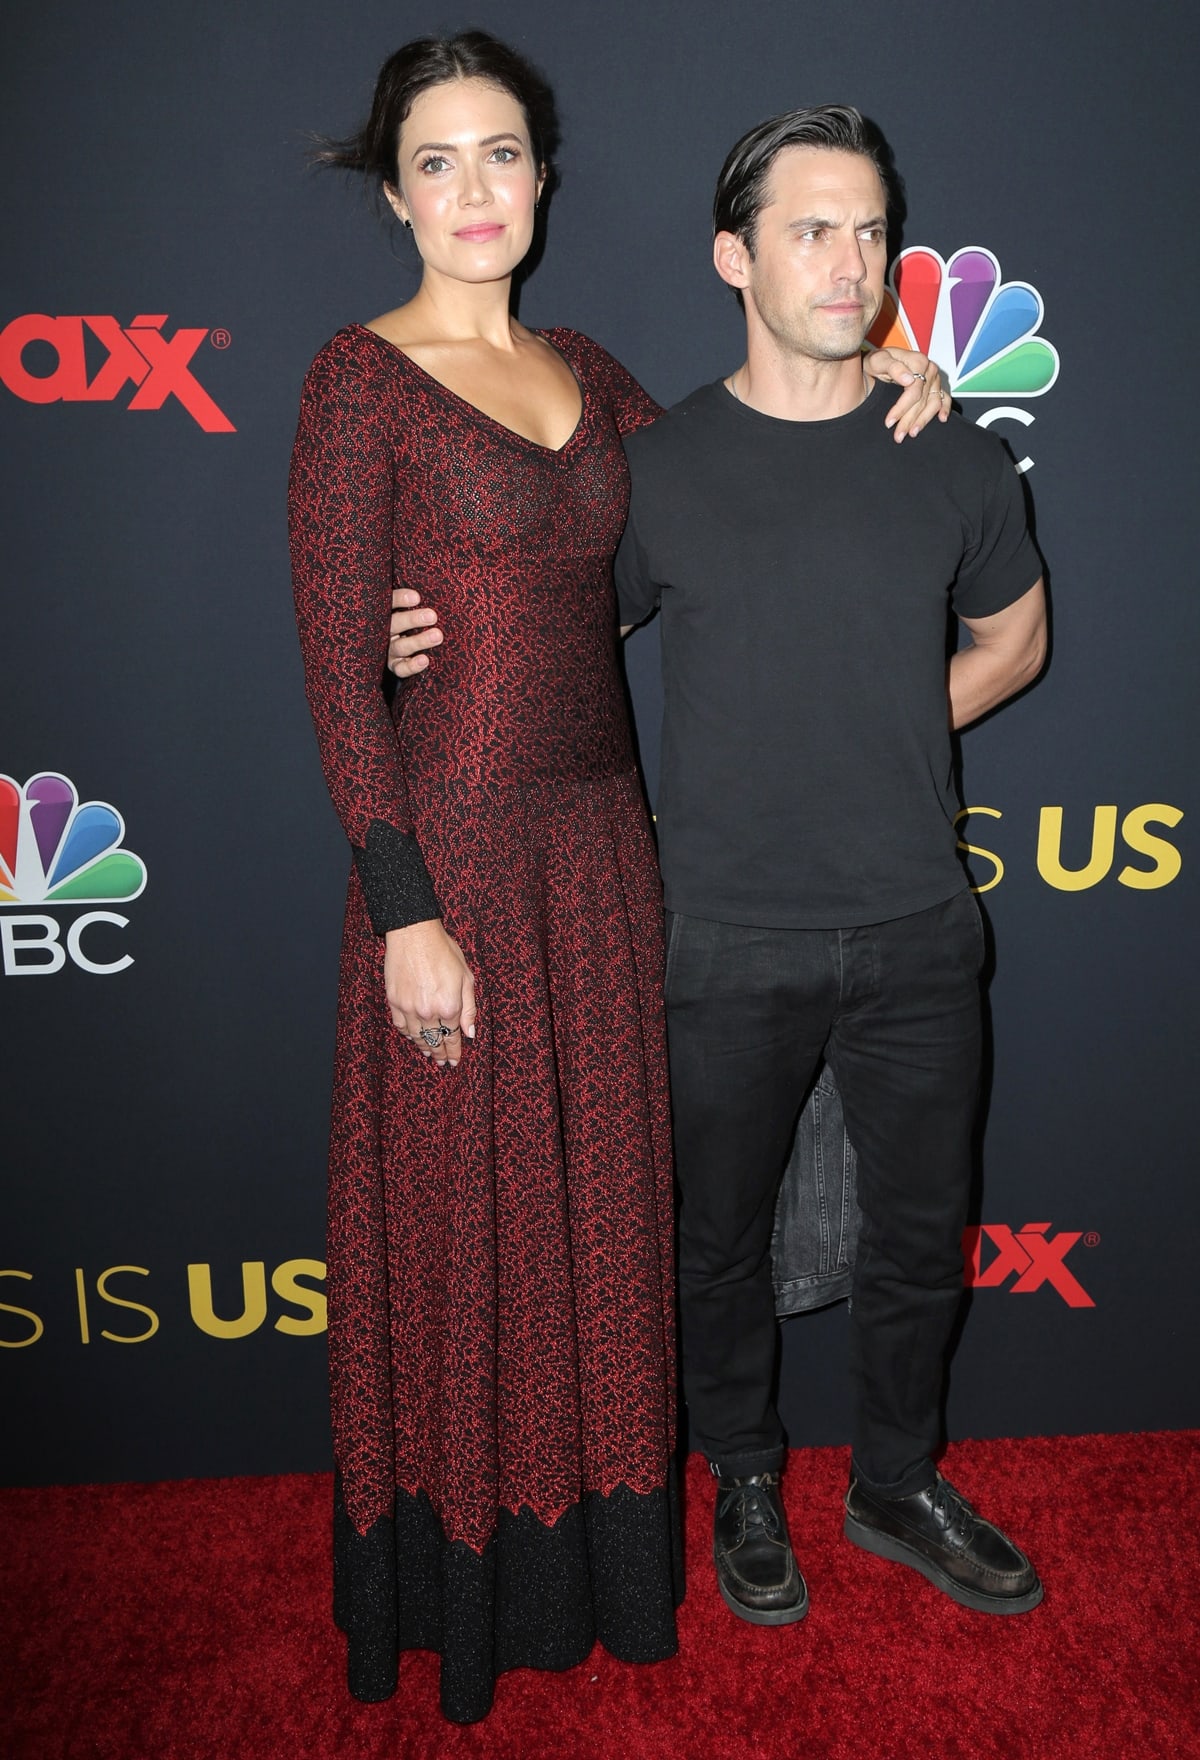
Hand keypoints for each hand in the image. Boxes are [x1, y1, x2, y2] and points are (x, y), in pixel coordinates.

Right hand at [384, 920, 476, 1066]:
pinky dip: (407, 1034)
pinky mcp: (393, 1001)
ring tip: (429, 1054)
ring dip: (423, 1047)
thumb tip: (470, 1033)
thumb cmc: (444, 951)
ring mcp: (408, 1008)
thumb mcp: (466, 977)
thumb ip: (469, 1008)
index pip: (452, 1038)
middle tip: (442, 1062)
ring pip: (416, 1037)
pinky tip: (412, 1037)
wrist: (414, 935)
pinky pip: (400, 1025)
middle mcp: (428, 1011)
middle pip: (434, 1041)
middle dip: (440, 1054)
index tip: (455, 1061)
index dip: (454, 1052)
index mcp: (449, 1006)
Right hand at [388, 587, 441, 677]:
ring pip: (400, 646)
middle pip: (394, 624)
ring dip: (418, 641)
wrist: (413, 648)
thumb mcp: (418, 607)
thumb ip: (424, 600)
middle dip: (412, 620)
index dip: (400, 599)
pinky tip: (424, 660)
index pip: (390, 601)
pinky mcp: (395, 666)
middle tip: (432, 616)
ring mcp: (389, 649)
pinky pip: (401, 669)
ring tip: (437, 636)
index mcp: (389, 611)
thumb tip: (445, 587)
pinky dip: (412, 666)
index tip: (417, 598)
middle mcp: (385, 630)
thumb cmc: (420, 619)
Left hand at [863, 347, 951, 441]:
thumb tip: (909, 379)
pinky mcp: (936, 386)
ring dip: (924, 420)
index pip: (914, 390)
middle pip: (923, 400)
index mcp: (918, 362)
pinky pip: (945, 398)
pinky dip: (945, 409)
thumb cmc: (877, 361)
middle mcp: (929, 369)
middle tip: (898, 436)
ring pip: (934, 403)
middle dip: (909, 420)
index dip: (902, 408)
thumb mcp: (878, 361)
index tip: (889, 422)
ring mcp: (934, 378)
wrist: (878, 363)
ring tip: (912, 433)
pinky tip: (941, 419)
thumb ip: (893, 367)